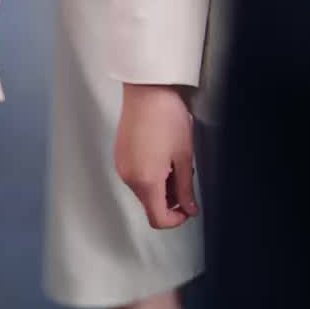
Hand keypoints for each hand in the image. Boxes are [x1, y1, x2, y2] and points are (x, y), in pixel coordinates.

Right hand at [114, 83, 197, 230]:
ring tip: (175, 160)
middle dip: (170, 199)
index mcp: (146, 181)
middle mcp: (129, 176)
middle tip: (186, 177)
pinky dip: (149, 173)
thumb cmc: (166, 116)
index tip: (189, 209)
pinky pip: (135, 174)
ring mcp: (122, 165)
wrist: (147, 89)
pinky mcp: (120, 154)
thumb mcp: (184, 156)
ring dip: (160, 185)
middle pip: (150, 204)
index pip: (158, 218)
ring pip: (143, 189)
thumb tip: (189, 208)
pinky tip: (161, 154)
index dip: (177, 220)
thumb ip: (186, 188)